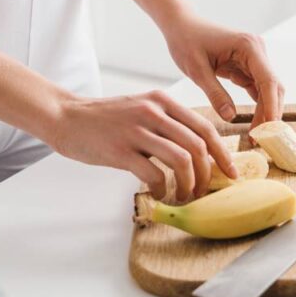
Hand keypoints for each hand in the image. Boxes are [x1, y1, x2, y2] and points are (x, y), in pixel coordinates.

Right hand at [48, 91, 237, 200]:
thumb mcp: (141, 109)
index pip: (205, 127)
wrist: (65, 117)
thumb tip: (198, 151)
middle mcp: (153, 112)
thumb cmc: (105, 119)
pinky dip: (162, 188)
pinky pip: (154, 174)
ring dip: (189, 184)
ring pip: (182, 160)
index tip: (229, 172)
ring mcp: (137, 130)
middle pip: (198, 145)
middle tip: (204, 190)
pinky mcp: (120, 150)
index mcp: (162, 101)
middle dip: (208, 173)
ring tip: (184, 195)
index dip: (223, 152)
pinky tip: (159, 193)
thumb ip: (167, 123)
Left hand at [163, 13, 284, 127]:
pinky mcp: (249, 66)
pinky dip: (258, 107)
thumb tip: (230, 118)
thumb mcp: (197, 70)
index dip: (271, 106)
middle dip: (270, 114)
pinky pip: (258, 89)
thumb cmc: (186, 41)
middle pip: (273, 87)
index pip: (268, 80)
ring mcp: (255, 58)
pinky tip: (254, 124)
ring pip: (269, 90)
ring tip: (256, 136)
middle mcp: (258, 50)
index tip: (269, 129)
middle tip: (260, 139)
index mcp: (248, 46)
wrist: (181, 25)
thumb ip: (215, 93)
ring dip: (265, 112)